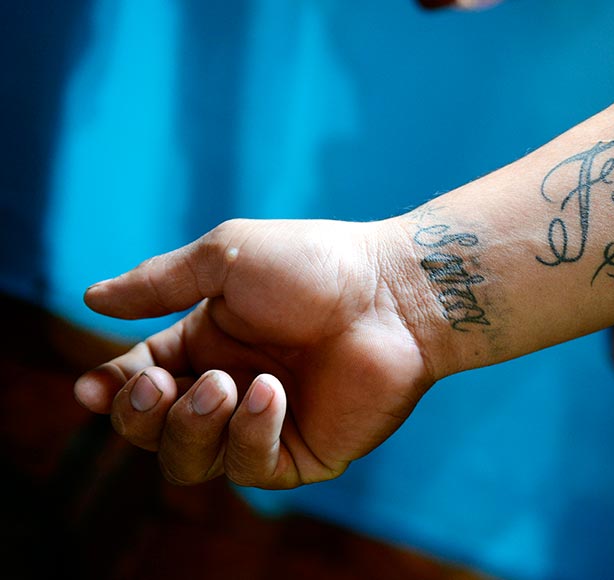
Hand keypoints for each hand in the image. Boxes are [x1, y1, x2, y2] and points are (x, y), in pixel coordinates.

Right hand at [74, 219, 432, 488]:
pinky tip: (270, 393)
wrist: (395, 291)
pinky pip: (251, 469)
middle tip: (158, 383)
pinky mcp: (305, 454)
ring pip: (191, 460)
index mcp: (205, 346)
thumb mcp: (227, 259)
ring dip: (192, 426)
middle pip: (155, 433)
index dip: (110, 393)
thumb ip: (158, 283)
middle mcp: (230, 390)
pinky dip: (248, 434)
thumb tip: (89, 298)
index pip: (138, 383)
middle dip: (141, 415)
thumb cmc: (317, 265)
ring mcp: (267, 426)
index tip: (93, 389)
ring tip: (224, 383)